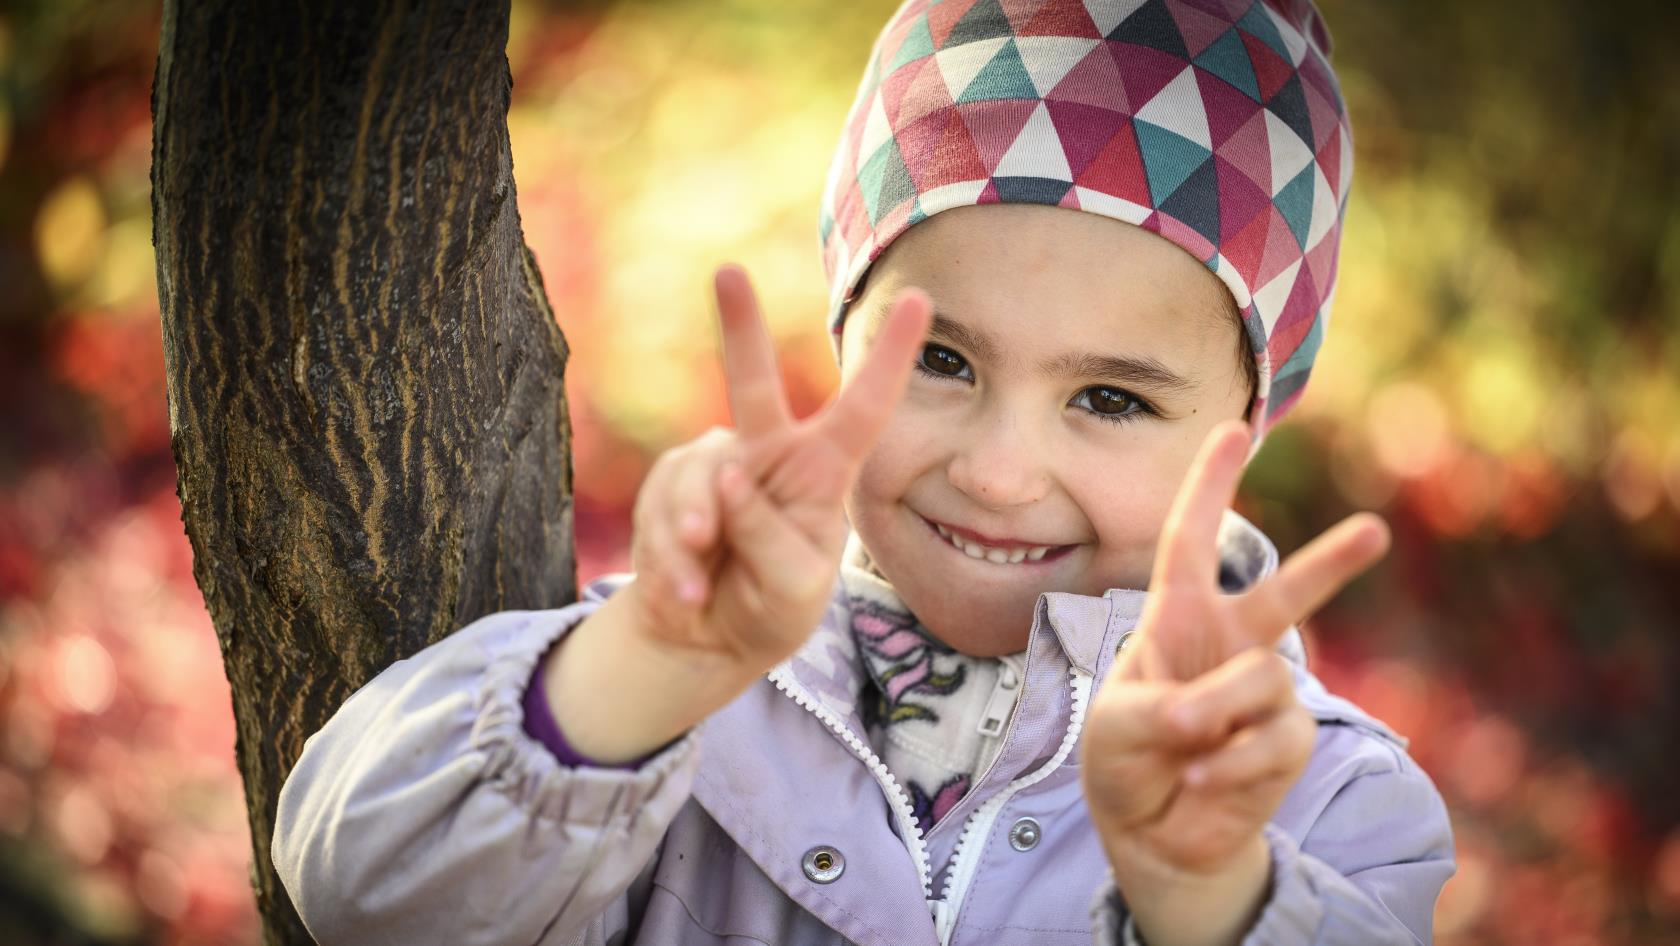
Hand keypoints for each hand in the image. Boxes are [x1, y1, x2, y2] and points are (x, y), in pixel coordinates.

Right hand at [623, 264, 931, 675]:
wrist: (704, 637)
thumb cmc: (769, 608)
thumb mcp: (791, 590)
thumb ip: (769, 538)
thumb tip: (729, 477)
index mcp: (822, 473)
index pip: (864, 409)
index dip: (889, 357)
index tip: (919, 300)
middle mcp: (769, 456)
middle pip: (753, 386)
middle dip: (739, 329)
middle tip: (727, 272)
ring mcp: (714, 467)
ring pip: (699, 480)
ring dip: (694, 536)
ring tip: (699, 587)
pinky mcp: (669, 486)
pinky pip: (663, 510)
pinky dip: (671, 559)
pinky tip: (684, 591)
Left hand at [1079, 421, 1390, 944]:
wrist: (1154, 833)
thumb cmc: (1125, 759)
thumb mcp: (1118, 725)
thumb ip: (1165, 709)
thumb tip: (1222, 715)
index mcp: (1177, 617)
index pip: (1189, 541)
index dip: (1208, 486)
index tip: (1232, 429)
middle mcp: (1228, 644)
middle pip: (1282, 593)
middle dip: (1330, 564)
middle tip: (1375, 530)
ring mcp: (1263, 691)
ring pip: (1262, 680)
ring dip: (1215, 717)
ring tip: (1184, 748)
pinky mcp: (1287, 739)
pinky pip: (1272, 740)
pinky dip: (1230, 765)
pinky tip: (1202, 781)